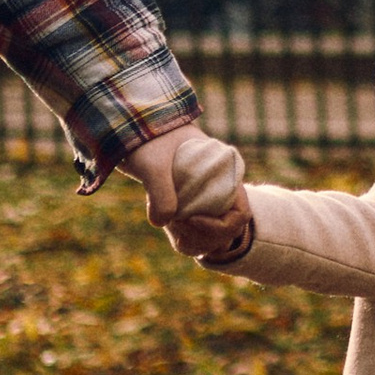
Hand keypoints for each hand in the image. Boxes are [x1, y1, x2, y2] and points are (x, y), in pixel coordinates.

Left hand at [124, 128, 252, 262]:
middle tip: (175, 221)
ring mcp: (206, 202)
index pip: (240, 214)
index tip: (190, 218)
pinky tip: (168, 224)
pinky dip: (183, 239)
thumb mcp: (153, 163)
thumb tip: (162, 222)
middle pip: (227, 232)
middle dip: (202, 235)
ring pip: (212, 239)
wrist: (134, 134)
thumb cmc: (149, 142)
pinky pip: (196, 238)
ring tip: (170, 222)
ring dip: (193, 239)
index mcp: (225, 174)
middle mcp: (220, 190)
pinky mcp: (190, 210)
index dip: (220, 225)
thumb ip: (160, 192)